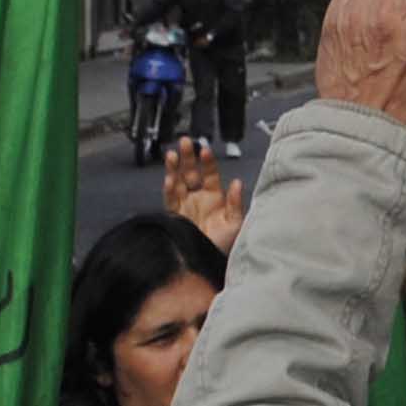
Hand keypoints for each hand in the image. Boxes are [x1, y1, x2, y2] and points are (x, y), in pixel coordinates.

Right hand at [162, 138, 246, 252]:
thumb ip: (235, 203)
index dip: (207, 162)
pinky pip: (170, 200)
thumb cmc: (225, 246)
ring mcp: (185, 206)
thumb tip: (237, 182)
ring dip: (174, 168)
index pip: (209, 173)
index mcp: (214, 197)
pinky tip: (169, 180)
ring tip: (172, 155)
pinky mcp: (174, 217)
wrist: (209, 264)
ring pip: (177, 182)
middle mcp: (198, 198)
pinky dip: (169, 189)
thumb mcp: (235, 224)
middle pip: (190, 172)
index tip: (204, 150)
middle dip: (187, 157)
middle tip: (185, 141)